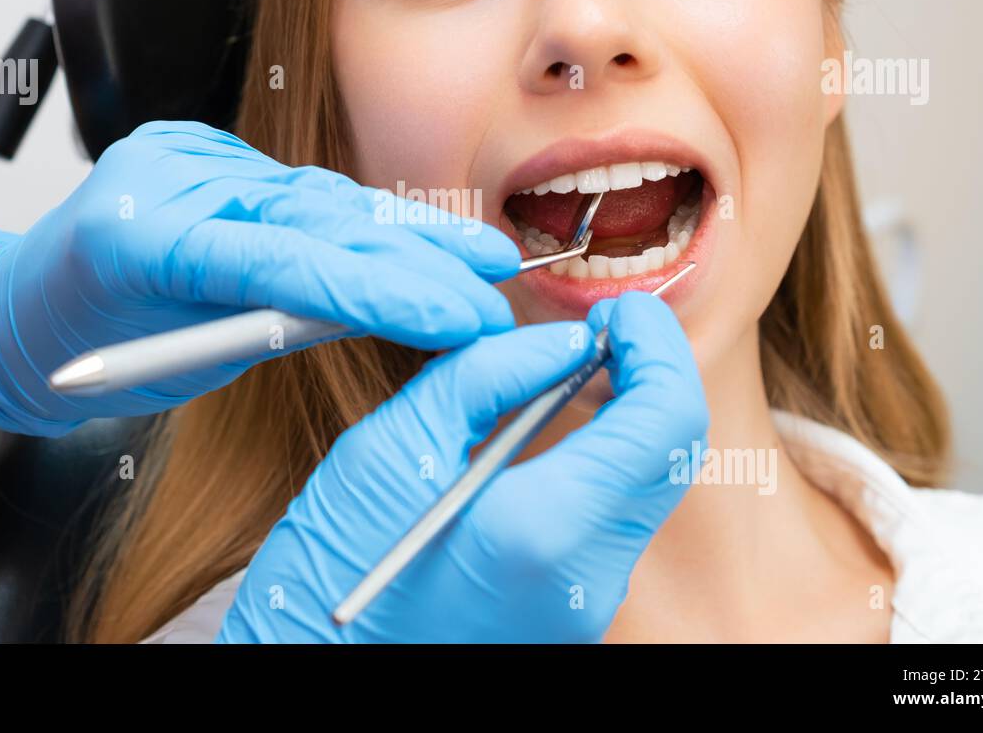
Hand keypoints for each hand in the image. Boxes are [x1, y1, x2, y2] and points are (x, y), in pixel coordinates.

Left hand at [0, 120, 517, 438]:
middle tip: (494, 285)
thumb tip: (371, 303)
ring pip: (321, 198)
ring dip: (404, 233)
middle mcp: (168, 175)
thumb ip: (269, 322)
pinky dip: (360, 220)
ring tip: (479, 259)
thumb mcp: (176, 362)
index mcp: (141, 237)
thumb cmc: (77, 354)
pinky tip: (418, 236)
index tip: (459, 315)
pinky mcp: (205, 153)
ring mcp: (188, 155)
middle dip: (416, 256)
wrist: (10, 311)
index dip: (384, 290)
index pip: (286, 262)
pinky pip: (301, 190)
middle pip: (319, 217)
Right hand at [215, 290, 709, 642]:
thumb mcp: (390, 448)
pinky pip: (611, 520)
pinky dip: (600, 460)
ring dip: (626, 415)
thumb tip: (560, 341)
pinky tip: (548, 433)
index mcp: (546, 529)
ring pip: (645, 486)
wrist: (312, 671)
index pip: (665, 418)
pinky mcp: (569, 613)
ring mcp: (585, 603)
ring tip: (569, 370)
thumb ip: (486, 377)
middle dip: (650, 373)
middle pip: (671, 453)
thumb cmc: (331, 573)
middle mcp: (588, 576)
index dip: (656, 345)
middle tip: (599, 331)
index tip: (619, 311)